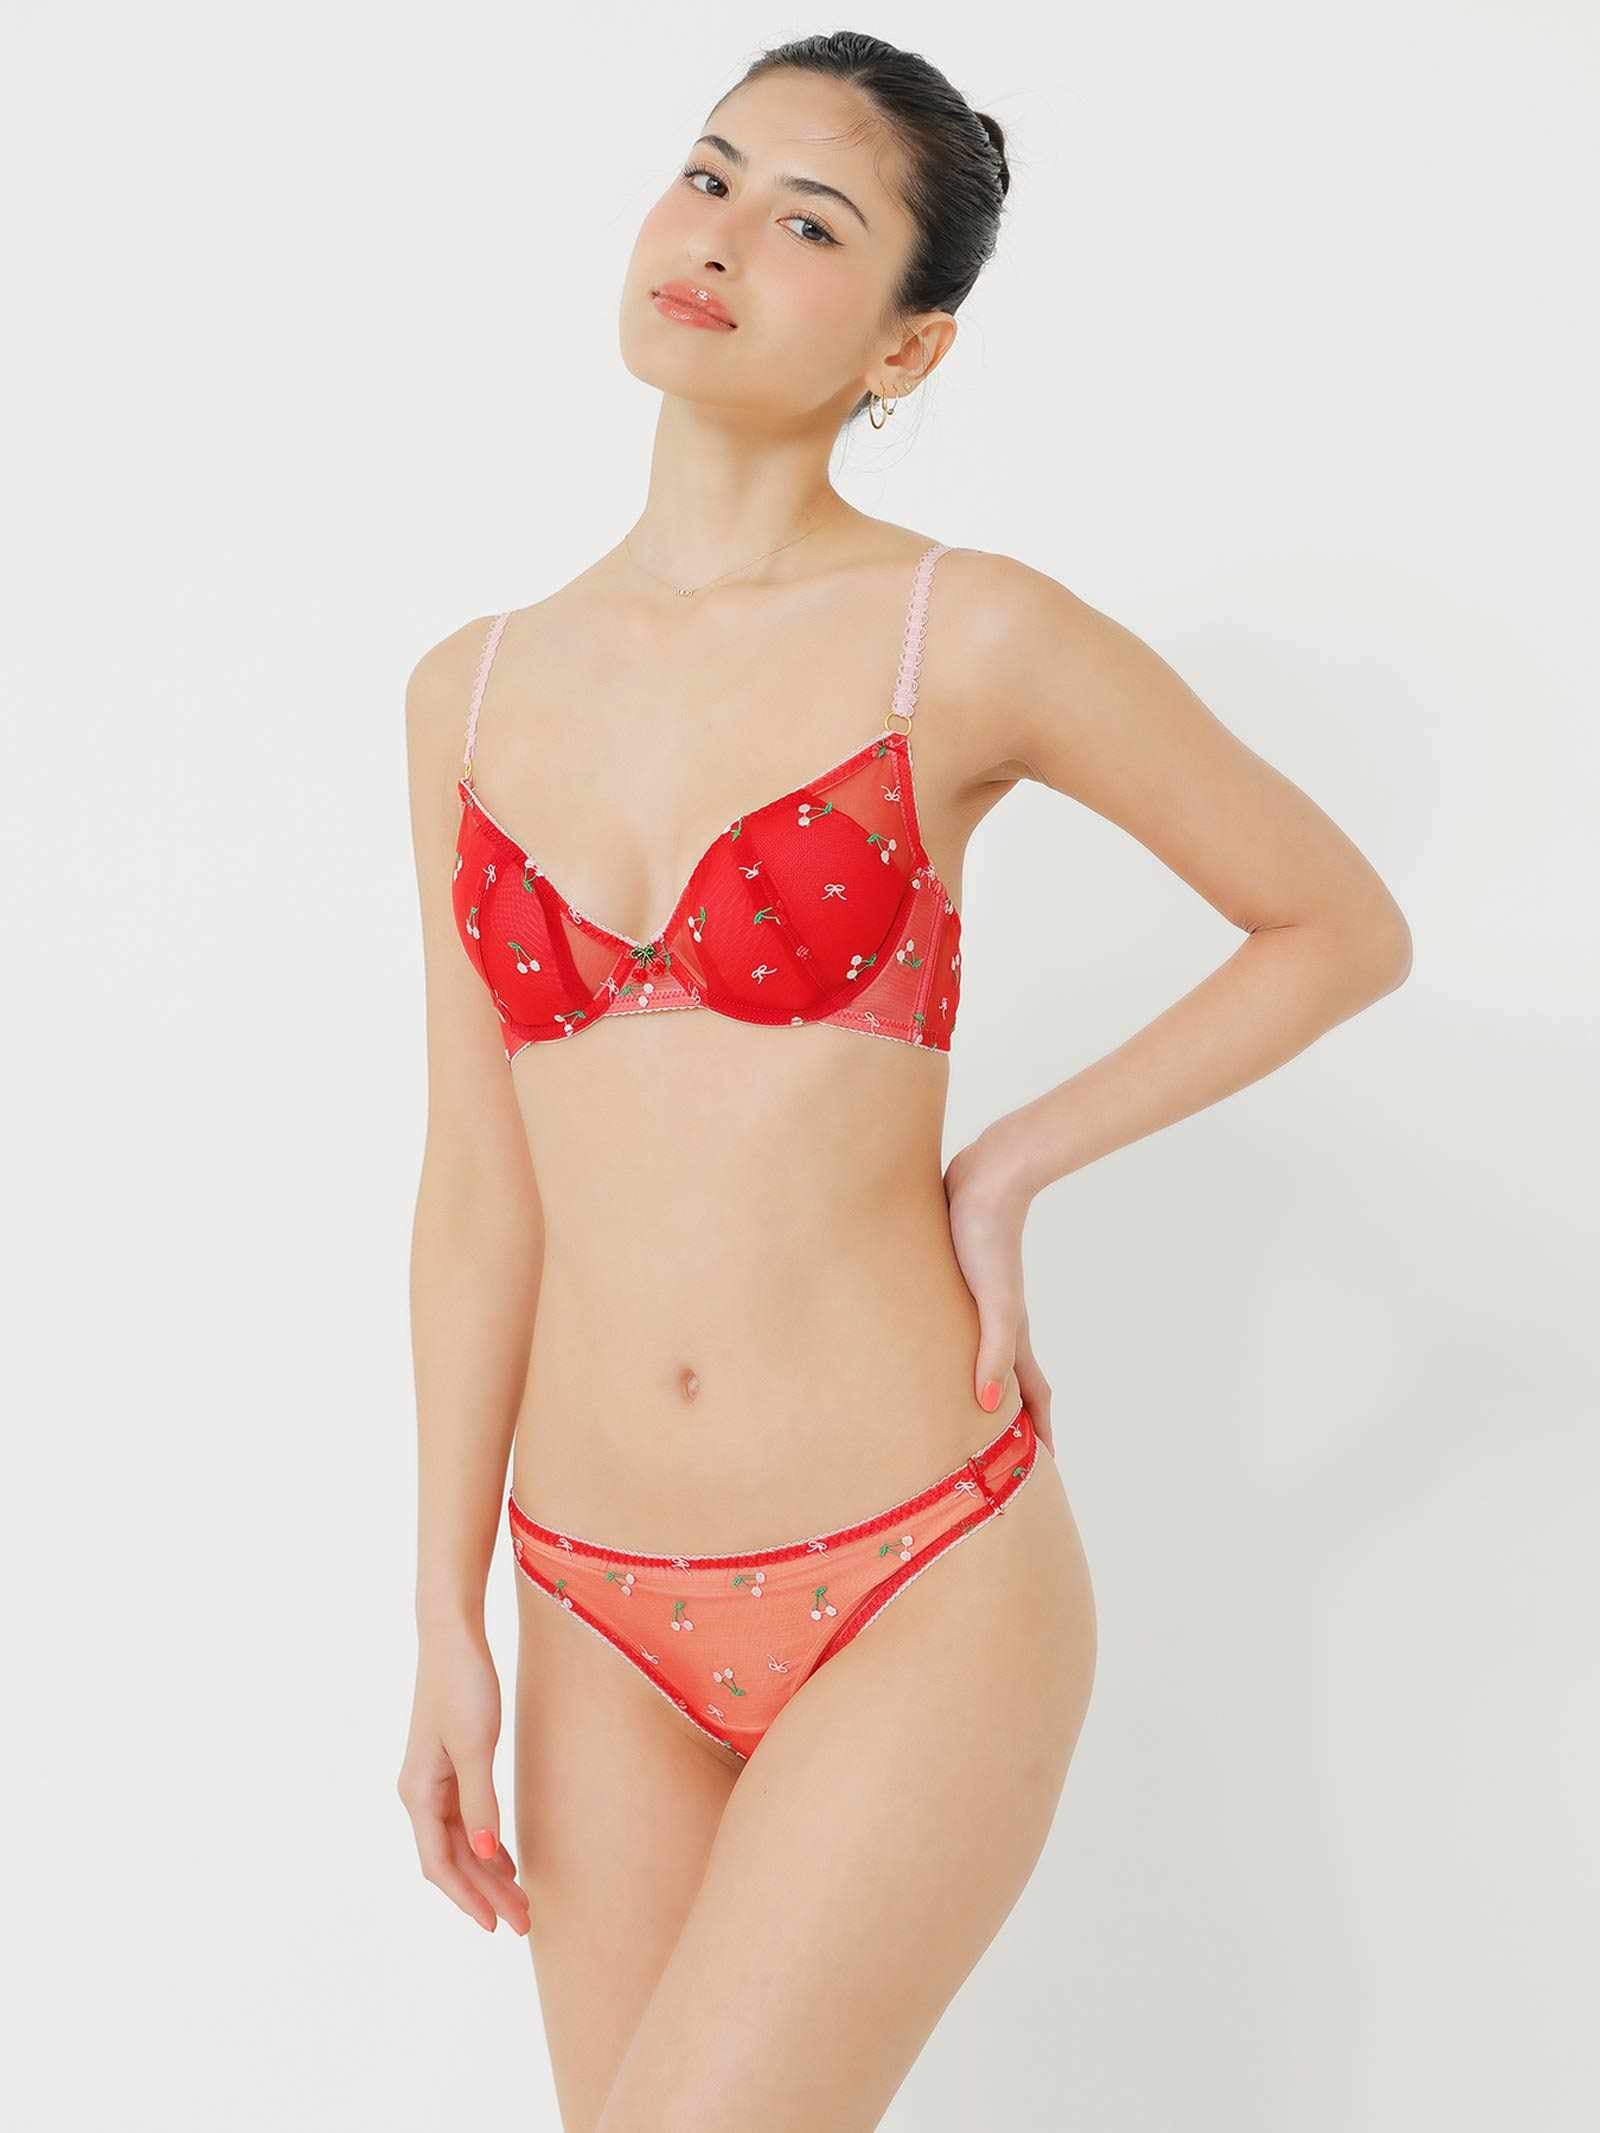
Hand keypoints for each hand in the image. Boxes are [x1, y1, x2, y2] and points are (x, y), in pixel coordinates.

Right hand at [397, 1624, 529, 1935]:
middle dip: (486, 1892)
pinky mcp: (450, 1765)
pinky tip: (505, 1860)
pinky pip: (466, 1819)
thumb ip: (480, 1802)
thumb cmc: (462, 1685)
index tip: (494, 1926)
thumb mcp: (475, 1746)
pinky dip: (486, 1843)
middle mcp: (420, 1792)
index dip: (467, 1897)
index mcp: (419, 1792)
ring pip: (461, 1841)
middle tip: (524, 1921)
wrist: (453, 1636)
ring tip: (521, 1900)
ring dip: (489, 1871)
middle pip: (453, 1857)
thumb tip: (486, 1855)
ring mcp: (434, 1780)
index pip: (440, 1862)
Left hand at [943, 1132, 1054, 1455]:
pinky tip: (939, 1350)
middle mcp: (998, 1321)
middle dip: (1015, 1419)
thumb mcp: (992, 1301)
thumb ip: (992, 1351)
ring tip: (974, 1413)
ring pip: (987, 1354)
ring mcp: (979, 1300)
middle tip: (1007, 1454)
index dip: (1038, 1433)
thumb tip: (989, 1407)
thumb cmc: (984, 1238)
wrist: (984, 1177)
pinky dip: (961, 1350)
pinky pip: (961, 1328)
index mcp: (1011, 1333)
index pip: (1032, 1396)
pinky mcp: (957, 1277)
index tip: (1042, 1470)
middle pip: (1012, 1381)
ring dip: (989, 1385)